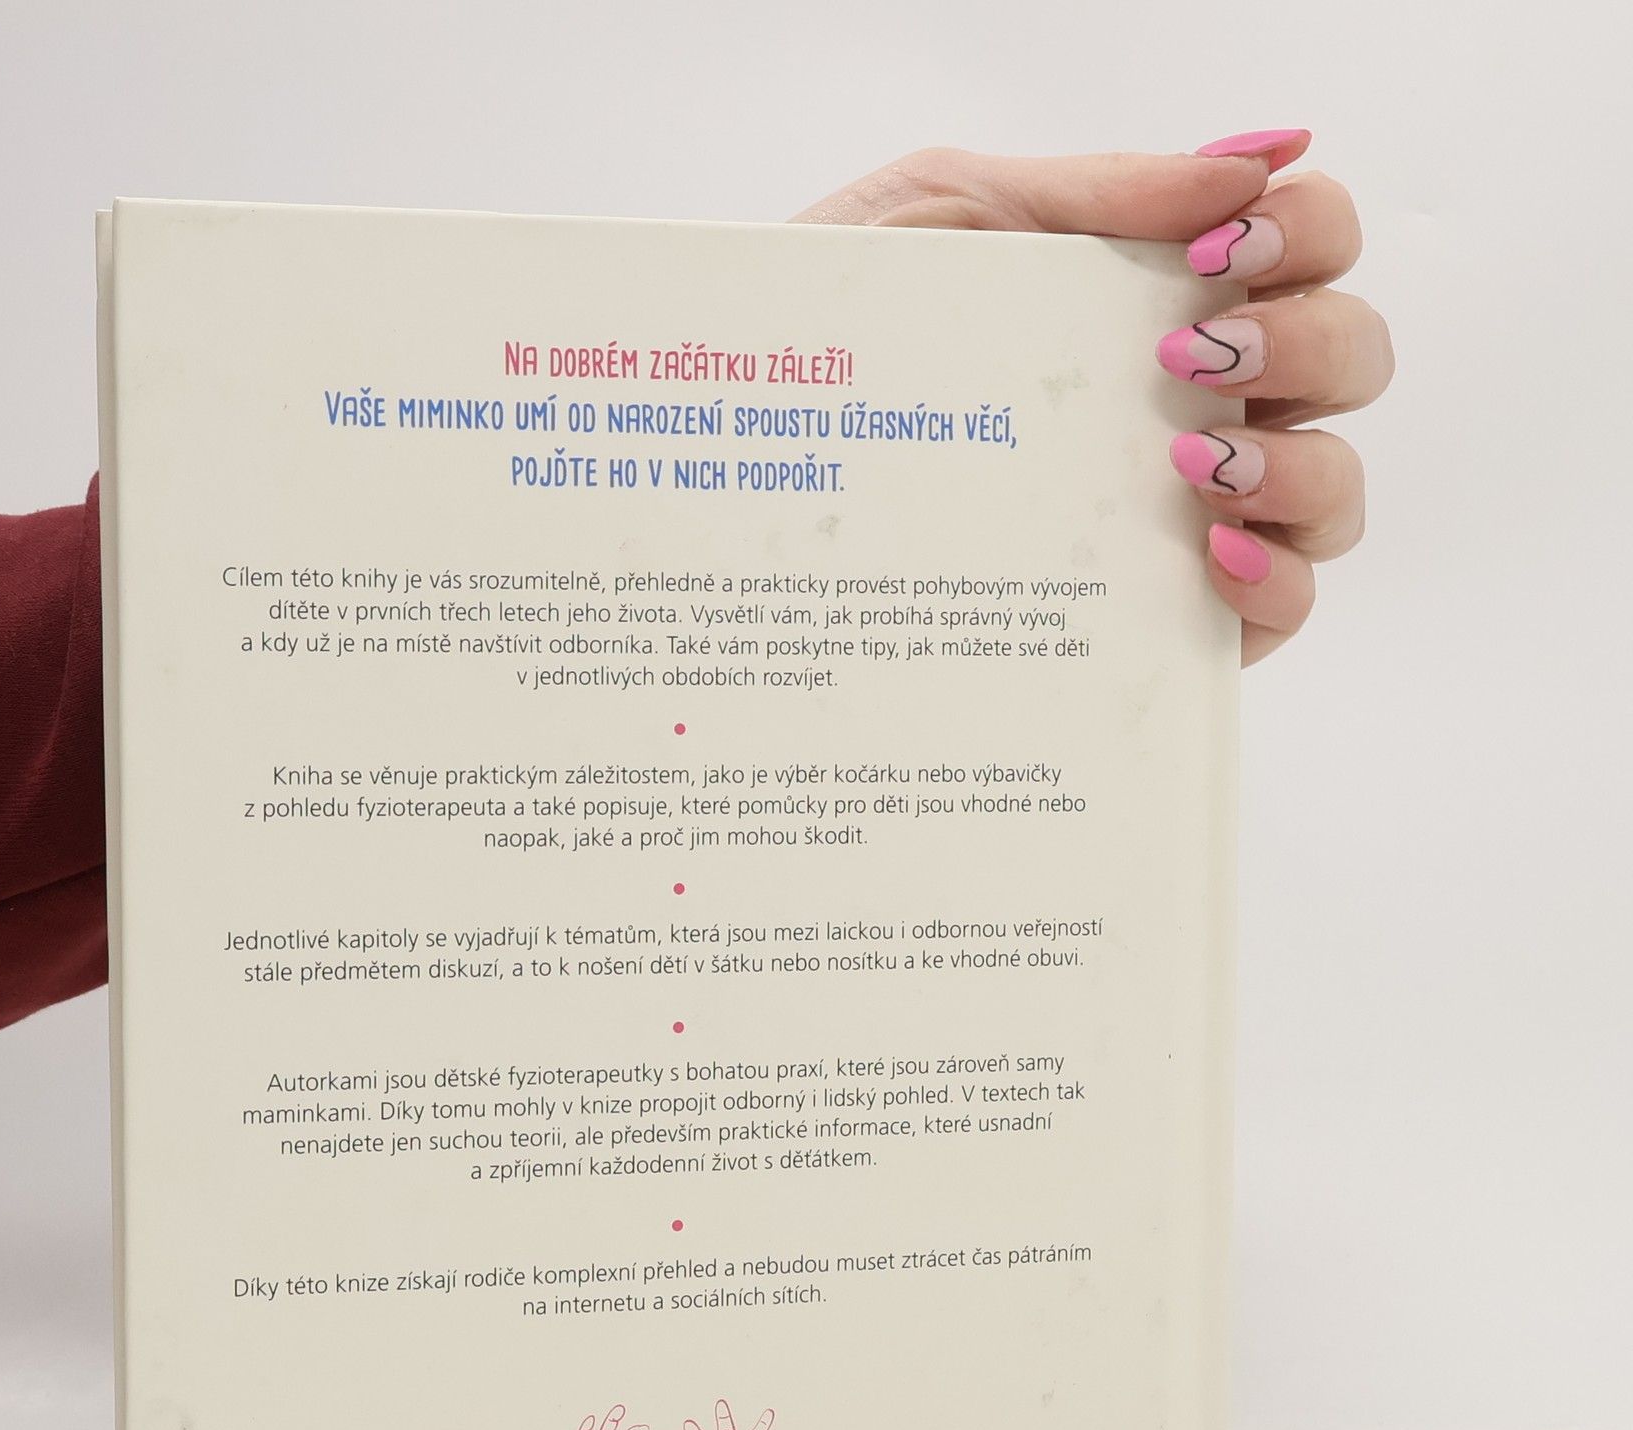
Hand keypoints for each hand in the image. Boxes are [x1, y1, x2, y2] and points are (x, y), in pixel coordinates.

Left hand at [794, 131, 1390, 665]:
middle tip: (1194, 362)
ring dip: (1301, 466)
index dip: (1311, 232)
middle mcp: (1198, 401)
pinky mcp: (1163, 617)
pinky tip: (1206, 557)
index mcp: (1163, 295)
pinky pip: (1283, 607)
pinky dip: (1278, 579)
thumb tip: (1263, 153)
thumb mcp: (951, 216)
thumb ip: (1103, 188)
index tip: (1218, 252)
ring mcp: (1189, 513)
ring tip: (1190, 471)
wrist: (734, 441)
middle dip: (1311, 343)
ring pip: (1336, 489)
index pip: (1314, 242)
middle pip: (1353, 360)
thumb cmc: (840, 319)